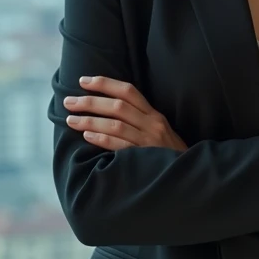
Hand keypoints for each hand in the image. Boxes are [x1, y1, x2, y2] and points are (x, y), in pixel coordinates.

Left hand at [63, 76, 187, 151]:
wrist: (189, 176)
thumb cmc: (168, 154)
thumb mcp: (159, 131)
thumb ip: (139, 120)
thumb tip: (106, 110)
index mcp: (154, 115)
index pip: (128, 91)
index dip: (104, 83)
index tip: (83, 81)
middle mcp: (153, 124)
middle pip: (118, 106)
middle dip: (90, 102)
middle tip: (69, 102)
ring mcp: (149, 141)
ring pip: (116, 124)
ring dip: (90, 120)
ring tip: (71, 120)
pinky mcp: (145, 159)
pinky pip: (120, 146)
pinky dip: (103, 139)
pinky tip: (87, 136)